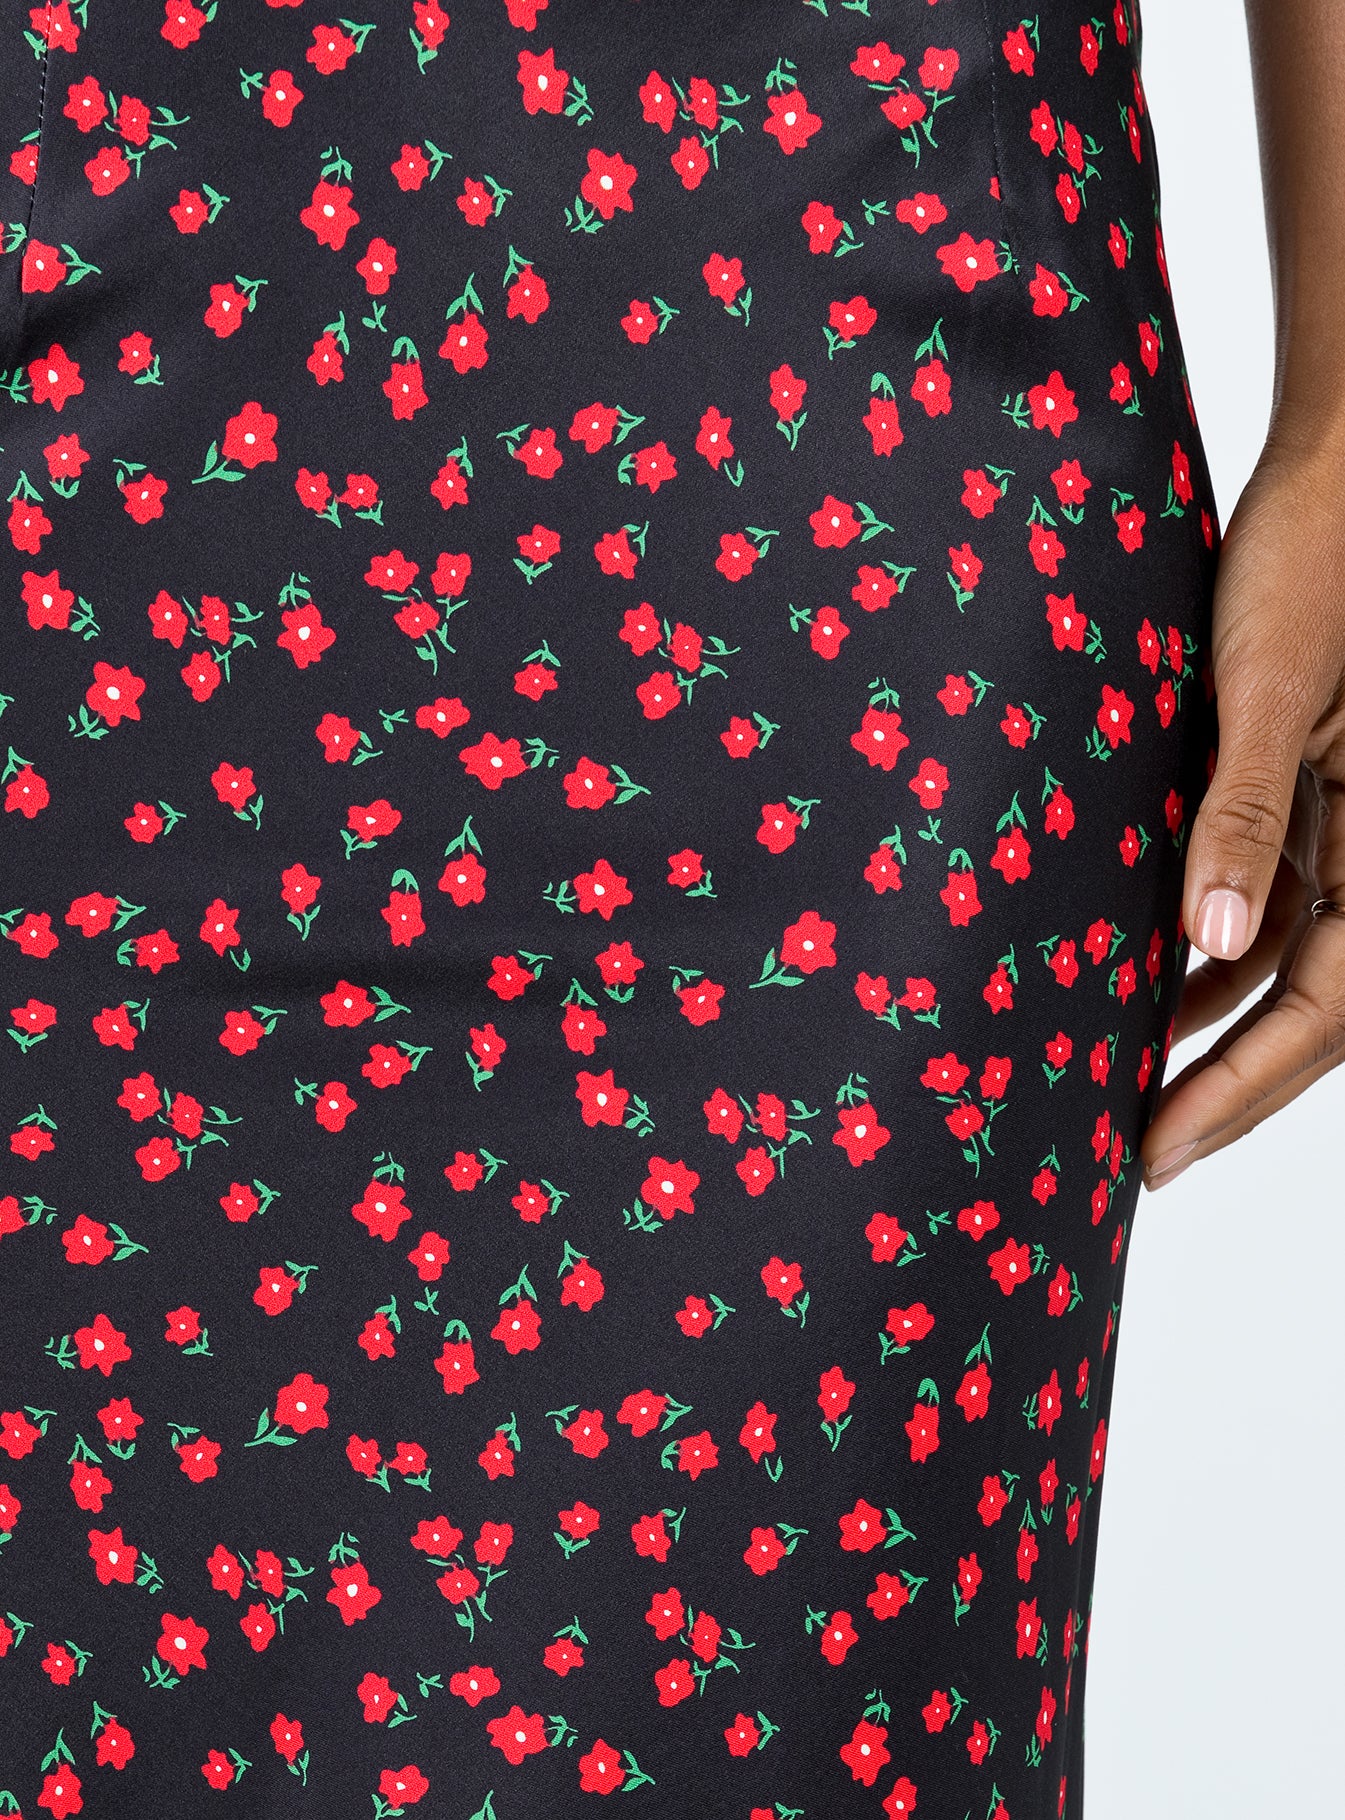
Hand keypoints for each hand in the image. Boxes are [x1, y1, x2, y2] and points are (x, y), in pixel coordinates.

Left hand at [1140, 426, 1344, 1189]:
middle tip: (1136, 1150)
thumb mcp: (1269, 687)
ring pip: (1283, 959)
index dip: (1243, 1089)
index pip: (1325, 1007)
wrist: (1332, 469)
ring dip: (1209, 1022)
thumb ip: (1246, 813)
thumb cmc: (1311, 557)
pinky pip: (1266, 897)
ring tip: (1124, 1080)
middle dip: (1225, 1082)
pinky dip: (1205, 945)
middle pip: (1308, 1005)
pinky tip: (1144, 976)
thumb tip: (1208, 946)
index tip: (1159, 1150)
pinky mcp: (1307, 794)